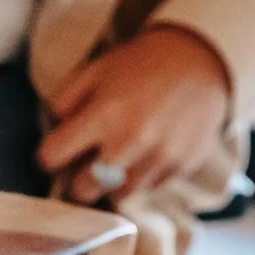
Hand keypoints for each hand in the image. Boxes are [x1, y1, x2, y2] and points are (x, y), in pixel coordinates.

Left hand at [38, 26, 233, 205]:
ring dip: (112, 182)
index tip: (58, 150)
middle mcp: (131, 141)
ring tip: (119, 158)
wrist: (203, 60)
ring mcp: (159, 158)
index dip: (50, 154)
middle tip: (87, 162)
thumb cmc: (144, 64)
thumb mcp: (97, 69)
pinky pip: (149, 187)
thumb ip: (67, 99)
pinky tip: (147, 152)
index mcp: (104, 115)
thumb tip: (57, 128)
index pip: (52, 157)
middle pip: (83, 189)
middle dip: (79, 178)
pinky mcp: (181, 166)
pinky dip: (142, 176)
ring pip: (117, 194)